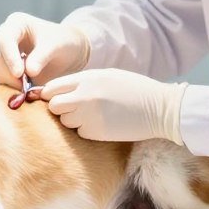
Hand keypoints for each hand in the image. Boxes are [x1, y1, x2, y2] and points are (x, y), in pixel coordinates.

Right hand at [0, 13, 90, 88]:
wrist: (68, 52)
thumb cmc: (63, 42)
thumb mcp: (56, 46)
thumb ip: (42, 56)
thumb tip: (29, 72)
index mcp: (16, 23)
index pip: (5, 39)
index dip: (10, 57)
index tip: (20, 74)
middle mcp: (5, 34)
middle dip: (7, 72)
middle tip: (22, 87)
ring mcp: (2, 50)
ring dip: (7, 80)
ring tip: (25, 90)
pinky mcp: (4, 65)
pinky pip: (0, 76)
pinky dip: (9, 85)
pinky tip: (22, 91)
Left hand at [41, 68, 186, 143]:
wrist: (160, 108)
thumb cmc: (133, 89)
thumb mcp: (106, 75)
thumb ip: (81, 82)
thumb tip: (55, 91)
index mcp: (87, 78)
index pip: (52, 87)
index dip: (49, 94)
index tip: (52, 98)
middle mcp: (84, 96)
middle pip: (54, 106)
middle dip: (59, 109)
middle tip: (73, 109)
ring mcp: (90, 116)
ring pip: (66, 121)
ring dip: (73, 120)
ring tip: (93, 115)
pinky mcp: (97, 133)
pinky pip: (80, 133)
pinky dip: (87, 131)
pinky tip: (103, 124)